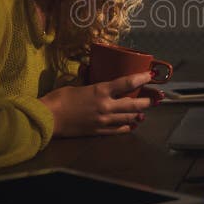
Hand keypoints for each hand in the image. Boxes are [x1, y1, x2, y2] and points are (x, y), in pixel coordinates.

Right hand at [39, 71, 164, 136]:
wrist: (48, 119)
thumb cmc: (58, 99)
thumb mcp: (75, 85)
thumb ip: (88, 81)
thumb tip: (90, 72)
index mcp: (100, 91)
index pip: (127, 83)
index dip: (142, 78)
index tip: (151, 75)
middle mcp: (106, 106)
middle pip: (134, 103)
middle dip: (147, 101)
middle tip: (155, 98)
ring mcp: (104, 120)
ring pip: (129, 118)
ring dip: (139, 114)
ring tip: (144, 111)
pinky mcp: (99, 131)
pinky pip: (119, 130)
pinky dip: (127, 126)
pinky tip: (132, 125)